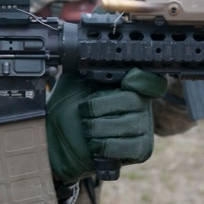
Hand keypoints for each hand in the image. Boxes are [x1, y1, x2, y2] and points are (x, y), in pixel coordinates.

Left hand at [46, 68, 166, 182]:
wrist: (55, 141)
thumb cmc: (65, 112)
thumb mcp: (73, 82)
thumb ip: (86, 66)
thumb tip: (95, 53)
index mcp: (126, 86)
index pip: (149, 79)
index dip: (141, 80)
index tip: (126, 82)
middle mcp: (139, 105)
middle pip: (133, 100)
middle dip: (100, 107)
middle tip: (85, 113)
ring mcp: (142, 128)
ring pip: (129, 124)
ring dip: (99, 128)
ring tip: (87, 130)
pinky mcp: (139, 150)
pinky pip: (130, 146)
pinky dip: (106, 145)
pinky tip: (96, 145)